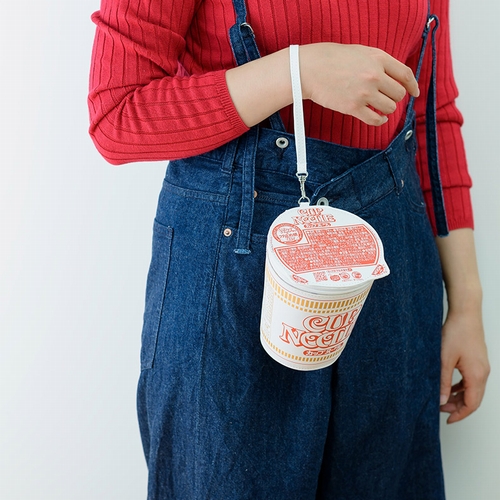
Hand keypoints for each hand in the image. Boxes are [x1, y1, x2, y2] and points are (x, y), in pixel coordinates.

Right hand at [299, 43, 419, 125]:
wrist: (310, 69)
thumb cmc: (332, 59)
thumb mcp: (361, 51)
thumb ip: (379, 62)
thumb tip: (394, 77)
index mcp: (378, 59)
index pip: (405, 74)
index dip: (413, 85)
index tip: (415, 92)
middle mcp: (374, 76)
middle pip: (398, 93)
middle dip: (395, 97)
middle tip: (386, 98)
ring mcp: (364, 93)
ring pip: (390, 107)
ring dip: (387, 109)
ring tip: (379, 106)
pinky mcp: (353, 107)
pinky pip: (375, 119)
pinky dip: (380, 121)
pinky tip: (379, 118)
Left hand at [439, 307, 489, 423]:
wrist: (466, 313)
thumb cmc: (456, 332)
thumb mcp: (444, 359)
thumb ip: (443, 382)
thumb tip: (442, 401)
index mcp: (476, 376)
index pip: (471, 404)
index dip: (460, 415)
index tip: (447, 420)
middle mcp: (483, 373)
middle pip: (474, 400)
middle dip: (458, 408)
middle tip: (441, 409)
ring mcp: (482, 367)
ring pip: (473, 390)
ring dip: (459, 397)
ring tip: (443, 399)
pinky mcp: (478, 361)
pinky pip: (472, 381)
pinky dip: (462, 387)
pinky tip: (450, 386)